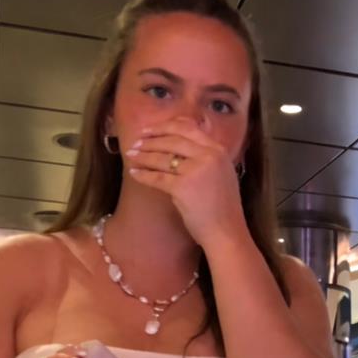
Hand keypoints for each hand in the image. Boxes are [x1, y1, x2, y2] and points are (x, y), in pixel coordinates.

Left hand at [125, 118, 248, 247]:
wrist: (226, 230)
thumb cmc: (223, 206)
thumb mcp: (222, 172)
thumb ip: (207, 157)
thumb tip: (180, 144)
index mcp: (218, 150)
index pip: (187, 128)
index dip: (164, 127)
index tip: (149, 130)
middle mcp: (208, 155)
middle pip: (172, 140)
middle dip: (150, 140)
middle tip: (135, 143)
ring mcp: (195, 170)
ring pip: (162, 157)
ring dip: (143, 155)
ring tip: (131, 155)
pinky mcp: (182, 187)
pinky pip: (157, 177)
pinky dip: (143, 174)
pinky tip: (134, 173)